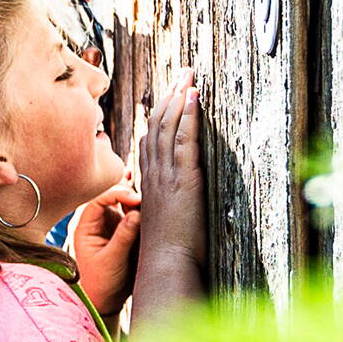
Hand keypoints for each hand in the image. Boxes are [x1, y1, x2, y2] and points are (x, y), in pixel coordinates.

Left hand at [73, 178, 140, 316]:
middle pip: (112, 197)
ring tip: (150, 203)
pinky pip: (133, 215)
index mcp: (87, 226)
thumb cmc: (100, 282)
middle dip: (128, 194)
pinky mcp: (125, 232)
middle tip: (145, 201)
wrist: (105, 300)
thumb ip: (123, 236)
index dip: (117, 193)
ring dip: (136, 201)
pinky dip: (142, 210)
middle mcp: (99, 222)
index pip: (99, 200)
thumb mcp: (111, 260)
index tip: (135, 199)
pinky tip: (150, 208)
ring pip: (124, 204)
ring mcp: (112, 225)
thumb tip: (136, 213)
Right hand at [136, 67, 206, 275]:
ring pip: (167, 128)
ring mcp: (166, 176)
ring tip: (188, 77)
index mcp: (149, 184)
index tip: (169, 96)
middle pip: (157, 127)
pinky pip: (183, 141)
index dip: (159, 115)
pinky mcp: (183, 180)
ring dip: (178, 99)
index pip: (150, 140)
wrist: (165, 266)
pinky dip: (187, 116)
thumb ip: (169, 205)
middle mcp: (154, 175)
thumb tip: (179, 201)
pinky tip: (193, 98)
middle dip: (170, 97)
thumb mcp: (166, 223)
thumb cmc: (168, 254)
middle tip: (181, 74)